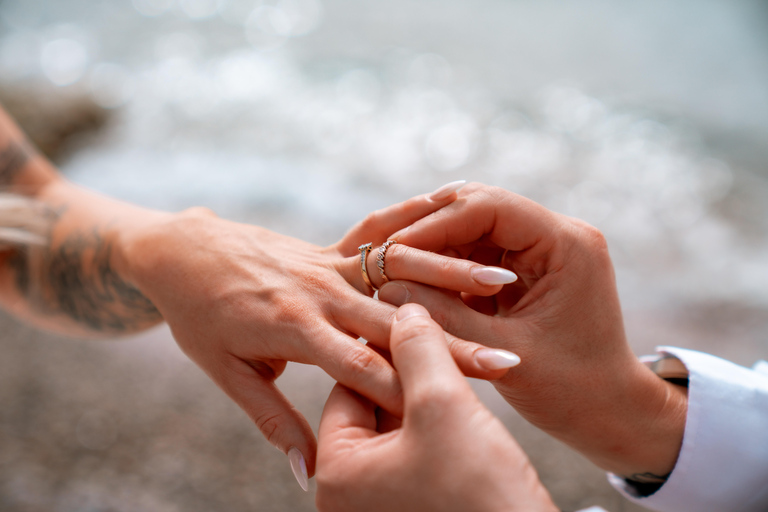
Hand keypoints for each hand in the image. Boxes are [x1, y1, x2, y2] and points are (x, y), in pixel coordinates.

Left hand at [113, 182, 517, 484]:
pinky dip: (418, 230)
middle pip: (395, 323)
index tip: (455, 408)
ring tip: (502, 282)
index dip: (410, 388)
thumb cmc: (198, 316)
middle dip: (454, 343)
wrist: (179, 251)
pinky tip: (452, 216)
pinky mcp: (329, 247)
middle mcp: (316, 291)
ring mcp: (325, 263)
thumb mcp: (226, 373)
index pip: (361, 365)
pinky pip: (379, 237)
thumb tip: (306, 471)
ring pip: (399, 271)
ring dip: (452, 276)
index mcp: (292, 327)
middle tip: (507, 359)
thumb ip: (273, 420)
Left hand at [316, 303, 556, 511]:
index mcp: (337, 473)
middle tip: (441, 340)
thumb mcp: (443, 407)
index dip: (384, 350)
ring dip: (428, 395)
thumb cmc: (481, 493)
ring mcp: (382, 502)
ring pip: (398, 425)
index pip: (348, 387)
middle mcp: (350, 492)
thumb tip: (404, 308)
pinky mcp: (415, 504)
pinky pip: (417, 448)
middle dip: (409, 373)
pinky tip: (466, 404)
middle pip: (372, 406)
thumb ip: (418, 349)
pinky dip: (438, 422)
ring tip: (459, 367)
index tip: (415, 321)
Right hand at [380, 183, 687, 478]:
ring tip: (398, 273)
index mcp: (565, 245)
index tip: (393, 249)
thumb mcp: (502, 353)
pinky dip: (452, 268)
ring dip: (438, 249)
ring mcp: (547, 249)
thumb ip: (445, 316)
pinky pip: (483, 253)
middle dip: (432, 232)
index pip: (488, 207)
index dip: (434, 225)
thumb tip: (387, 286)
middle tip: (388, 258)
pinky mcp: (534, 268)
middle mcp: (560, 235)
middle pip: (480, 209)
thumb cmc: (571, 392)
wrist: (612, 412)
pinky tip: (423, 286)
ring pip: (476, 229)